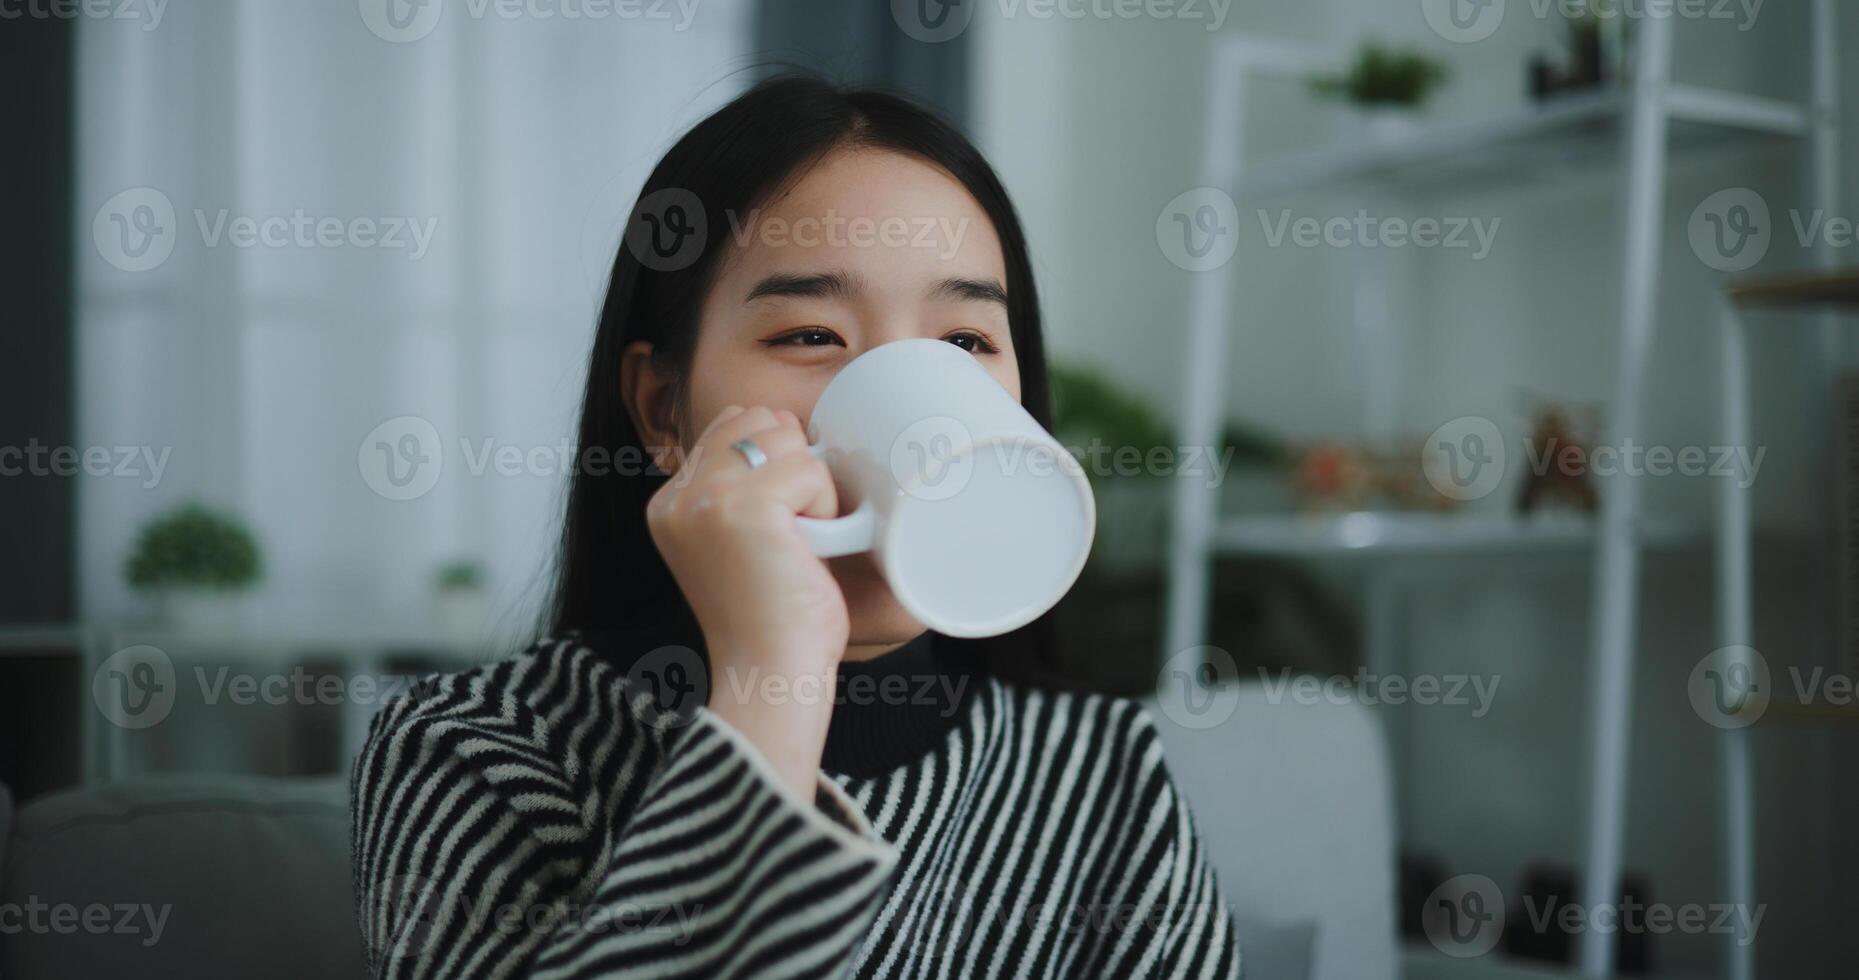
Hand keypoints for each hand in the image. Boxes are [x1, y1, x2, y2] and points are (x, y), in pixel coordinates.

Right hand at [645, 404, 845, 797]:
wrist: (770, 672)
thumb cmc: (773, 616)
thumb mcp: (739, 540)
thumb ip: (739, 485)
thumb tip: (784, 425)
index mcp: (669, 502)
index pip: (731, 422)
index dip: (774, 458)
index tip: (779, 520)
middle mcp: (678, 495)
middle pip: (761, 419)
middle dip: (795, 465)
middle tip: (793, 533)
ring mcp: (705, 498)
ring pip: (788, 439)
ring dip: (813, 487)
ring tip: (799, 542)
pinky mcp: (742, 507)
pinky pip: (811, 470)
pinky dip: (825, 508)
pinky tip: (807, 550)